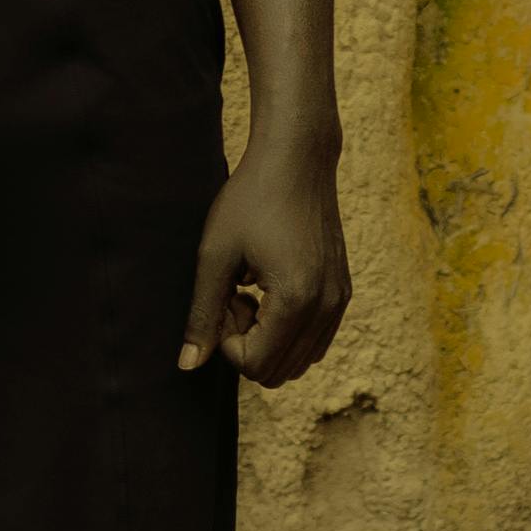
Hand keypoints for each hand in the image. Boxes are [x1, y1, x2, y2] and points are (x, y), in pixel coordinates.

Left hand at [179, 139, 349, 386]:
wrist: (296, 159)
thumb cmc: (250, 199)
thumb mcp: (215, 255)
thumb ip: (202, 315)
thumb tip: (188, 366)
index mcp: (297, 300)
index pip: (255, 365)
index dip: (225, 341)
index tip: (222, 297)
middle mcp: (327, 308)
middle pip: (277, 372)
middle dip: (246, 343)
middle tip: (234, 294)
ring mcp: (339, 301)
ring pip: (297, 361)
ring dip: (266, 337)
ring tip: (251, 290)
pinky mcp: (342, 292)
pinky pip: (313, 341)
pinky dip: (286, 328)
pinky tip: (269, 287)